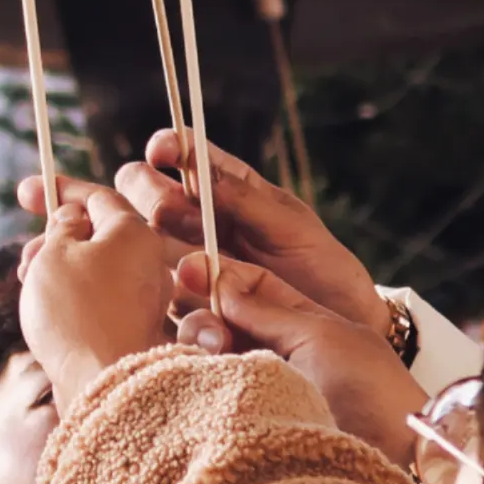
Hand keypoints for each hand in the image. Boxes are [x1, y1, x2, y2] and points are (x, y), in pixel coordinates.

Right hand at [13, 181, 175, 413]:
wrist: (100, 384)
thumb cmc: (75, 313)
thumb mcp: (55, 253)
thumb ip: (62, 226)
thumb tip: (74, 219)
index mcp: (136, 233)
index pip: (97, 198)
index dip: (59, 192)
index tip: (28, 191)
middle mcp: (150, 262)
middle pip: (97, 236)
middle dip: (54, 240)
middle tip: (24, 260)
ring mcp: (145, 299)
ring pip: (96, 268)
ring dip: (59, 269)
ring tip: (29, 285)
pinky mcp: (134, 330)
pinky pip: (101, 298)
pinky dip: (73, 295)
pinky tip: (48, 310)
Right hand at [116, 132, 392, 338]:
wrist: (339, 337)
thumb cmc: (323, 273)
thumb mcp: (293, 228)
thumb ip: (246, 199)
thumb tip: (196, 169)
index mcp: (226, 191)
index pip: (182, 156)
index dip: (166, 146)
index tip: (163, 152)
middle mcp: (197, 226)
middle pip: (147, 196)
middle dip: (153, 196)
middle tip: (175, 214)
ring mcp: (186, 269)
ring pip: (144, 249)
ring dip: (163, 250)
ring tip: (196, 270)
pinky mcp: (186, 312)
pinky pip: (161, 303)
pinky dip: (178, 300)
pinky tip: (205, 311)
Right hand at [173, 255, 423, 470]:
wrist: (389, 454)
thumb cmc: (370, 388)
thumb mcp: (320, 334)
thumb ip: (266, 310)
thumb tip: (220, 283)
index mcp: (298, 319)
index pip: (247, 285)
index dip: (218, 273)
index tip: (188, 269)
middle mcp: (271, 349)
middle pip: (218, 319)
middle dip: (205, 317)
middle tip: (214, 335)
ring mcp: (255, 385)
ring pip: (205, 355)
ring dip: (200, 347)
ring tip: (216, 359)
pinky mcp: (242, 420)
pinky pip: (205, 392)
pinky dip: (196, 379)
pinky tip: (202, 379)